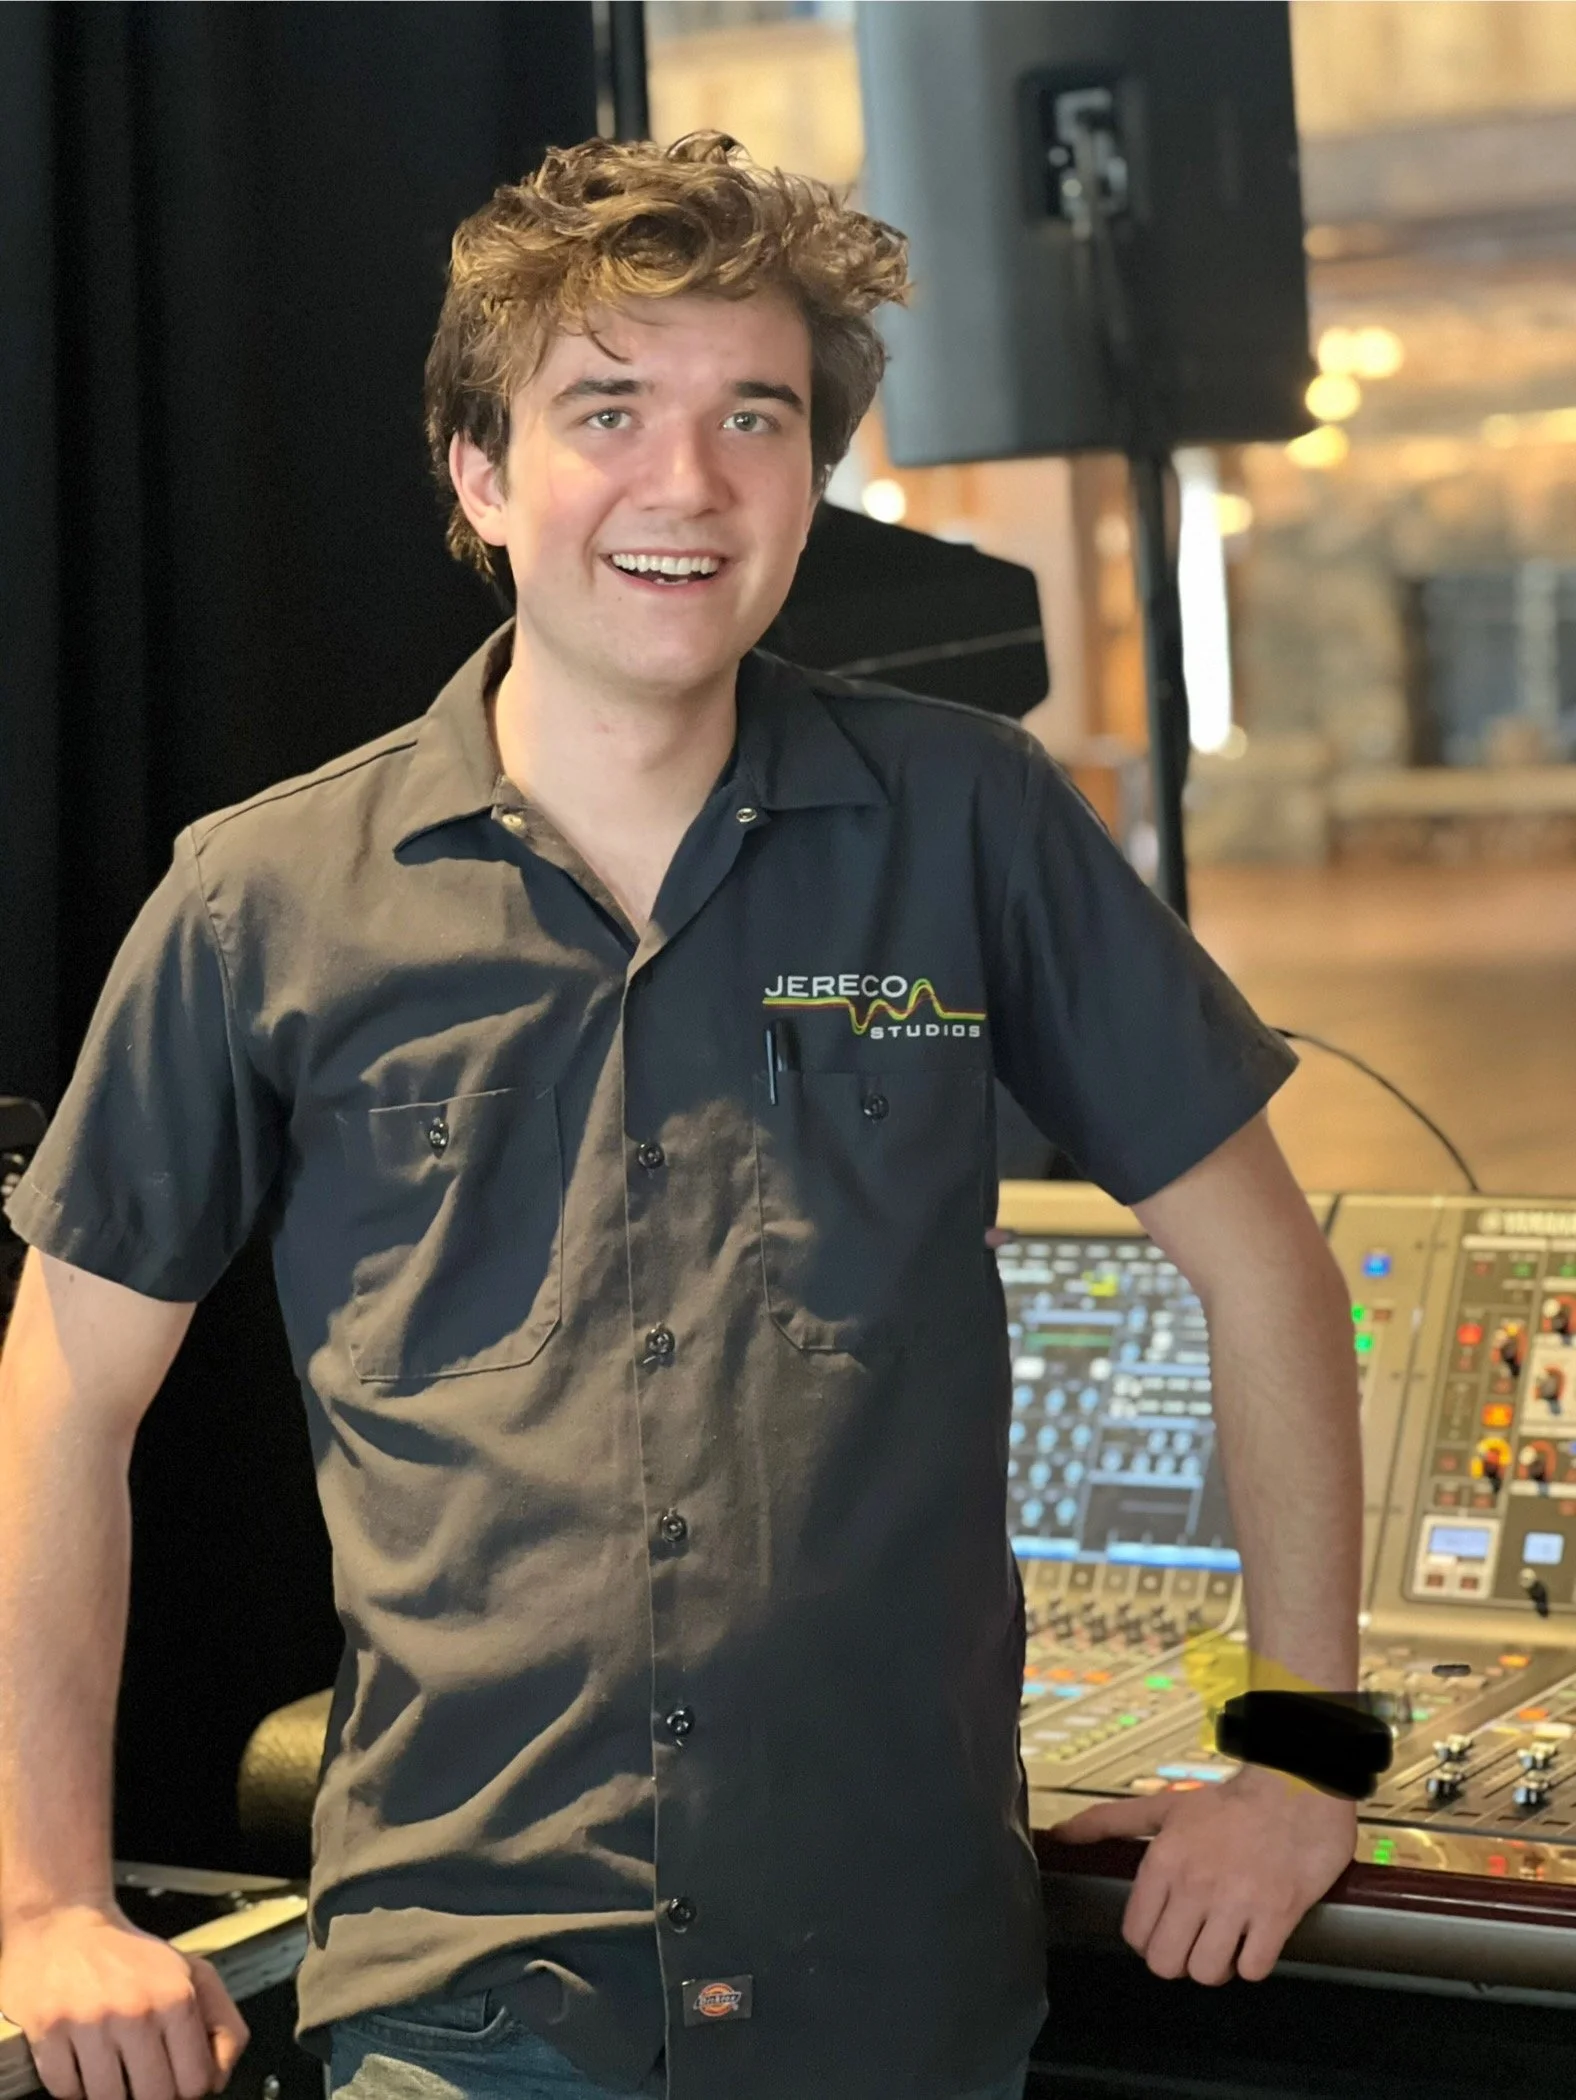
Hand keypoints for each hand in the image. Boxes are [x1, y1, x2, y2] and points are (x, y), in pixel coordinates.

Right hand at [0, 1903, 248, 2099]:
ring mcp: (90, 2022)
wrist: (63, 1927)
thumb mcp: (192, 1974)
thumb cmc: (130, 1957)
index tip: (174, 2076)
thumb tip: (218, 2080)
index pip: (195, 2082)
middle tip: (140, 2073)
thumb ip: (222, 2025)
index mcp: (177, 1996)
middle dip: (147, 2091)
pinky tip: (80, 2055)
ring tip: (109, 2061)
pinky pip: (66, 2091)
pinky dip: (72, 2084)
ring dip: (108, 2090)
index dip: (186, 2086)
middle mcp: (136, 2009)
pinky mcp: (49, 2031)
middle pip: (153, 2097)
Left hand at [1047, 1764, 1356, 1983]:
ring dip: (1214, 1966)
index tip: (1163, 1928)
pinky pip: (1253, 1971)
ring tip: (1222, 1943)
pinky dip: (1252, 1963)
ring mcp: (1237, 1904)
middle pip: (1166, 1963)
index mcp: (1164, 1861)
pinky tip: (1253, 1941)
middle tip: (1192, 1940)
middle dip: (1177, 1959)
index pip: (1136, 1933)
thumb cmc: (1229, 1803)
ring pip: (1207, 1973)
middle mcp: (1195, 1885)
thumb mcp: (1163, 1807)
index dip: (1147, 1939)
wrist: (1296, 1787)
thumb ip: (1108, 1821)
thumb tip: (1060, 1834)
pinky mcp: (1277, 1916)